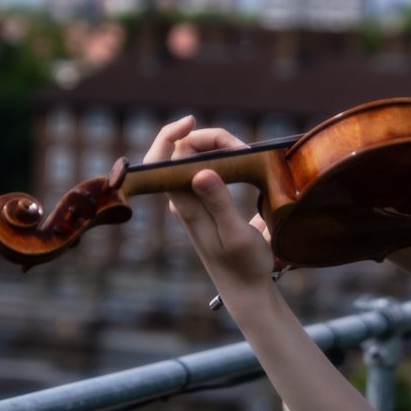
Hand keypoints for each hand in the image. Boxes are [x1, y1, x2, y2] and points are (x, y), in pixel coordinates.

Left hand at [142, 117, 275, 308]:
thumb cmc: (244, 265)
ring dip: (217, 146)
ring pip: (193, 158)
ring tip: (248, 155)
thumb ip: (219, 203)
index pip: (162, 160)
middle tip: (243, 148)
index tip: (192, 121)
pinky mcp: (204, 203)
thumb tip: (200, 171)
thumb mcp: (236, 235)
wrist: (246, 290)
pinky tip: (243, 161)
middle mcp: (182, 199)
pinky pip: (205, 168)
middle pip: (180, 151)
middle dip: (208, 138)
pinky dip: (222, 156)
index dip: (170, 134)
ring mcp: (192, 200)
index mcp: (184, 205)